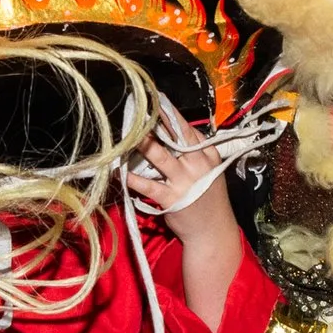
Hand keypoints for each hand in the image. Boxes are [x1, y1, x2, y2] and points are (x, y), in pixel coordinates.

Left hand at [129, 99, 239, 329]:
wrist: (212, 232)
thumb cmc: (208, 200)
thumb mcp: (210, 172)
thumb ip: (195, 153)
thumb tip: (173, 132)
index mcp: (208, 156)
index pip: (188, 130)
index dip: (171, 114)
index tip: (158, 100)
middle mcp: (198, 164)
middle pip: (174, 137)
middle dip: (157, 121)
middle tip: (141, 106)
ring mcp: (185, 181)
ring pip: (160, 156)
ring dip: (142, 143)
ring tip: (128, 132)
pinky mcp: (171, 198)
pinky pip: (147, 184)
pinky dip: (132, 177)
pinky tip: (120, 171)